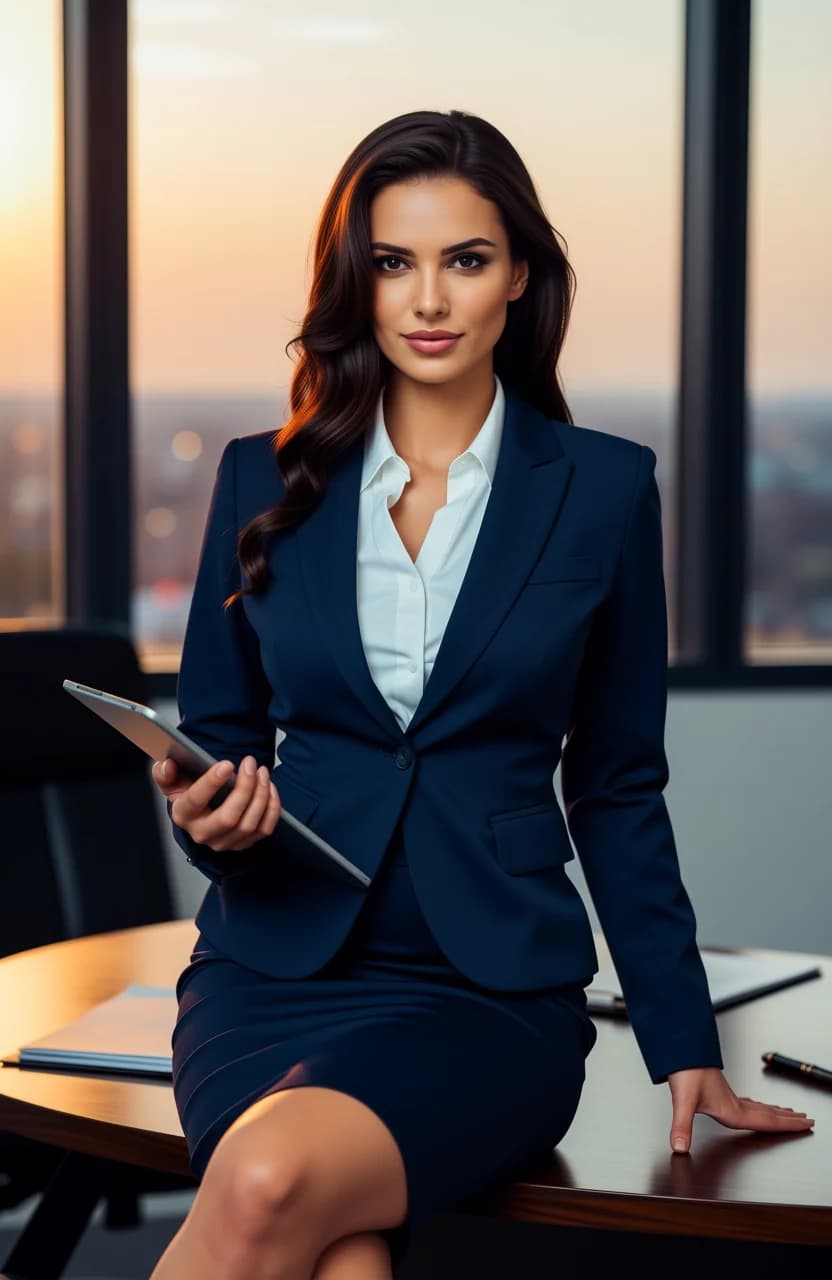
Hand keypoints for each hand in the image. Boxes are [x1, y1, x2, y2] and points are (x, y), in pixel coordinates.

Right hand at [151, 755, 280, 852]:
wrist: (201, 811)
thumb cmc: (188, 792)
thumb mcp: (171, 780)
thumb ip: (164, 771)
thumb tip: (168, 766)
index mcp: (183, 814)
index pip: (196, 800)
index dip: (211, 782)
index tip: (226, 764)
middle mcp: (202, 833)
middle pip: (228, 818)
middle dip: (244, 789)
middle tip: (251, 764)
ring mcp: (224, 842)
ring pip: (249, 824)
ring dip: (261, 795)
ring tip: (262, 772)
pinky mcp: (243, 844)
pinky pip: (264, 829)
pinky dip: (271, 808)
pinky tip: (269, 788)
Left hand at [666, 1066, 814, 1152]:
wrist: (678, 1047)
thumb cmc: (684, 1070)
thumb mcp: (683, 1101)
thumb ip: (682, 1126)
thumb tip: (681, 1148)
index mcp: (731, 1109)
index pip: (766, 1121)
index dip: (787, 1126)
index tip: (805, 1125)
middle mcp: (733, 1103)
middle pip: (767, 1113)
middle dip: (788, 1119)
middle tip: (807, 1120)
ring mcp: (726, 1095)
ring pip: (758, 1106)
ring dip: (775, 1111)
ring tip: (788, 1113)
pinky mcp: (718, 1089)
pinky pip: (746, 1100)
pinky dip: (756, 1105)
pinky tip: (752, 1106)